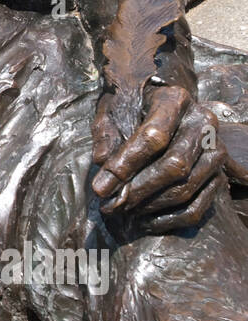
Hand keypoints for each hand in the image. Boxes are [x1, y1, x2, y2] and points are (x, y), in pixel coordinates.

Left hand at [91, 85, 224, 232]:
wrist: (159, 105)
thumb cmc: (131, 107)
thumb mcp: (112, 111)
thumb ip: (105, 134)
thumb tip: (102, 162)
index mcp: (175, 100)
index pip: (153, 137)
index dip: (126, 164)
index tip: (100, 187)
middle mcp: (203, 123)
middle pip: (174, 165)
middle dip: (138, 190)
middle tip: (110, 205)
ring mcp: (216, 150)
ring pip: (186, 188)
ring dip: (150, 206)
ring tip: (122, 211)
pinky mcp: (219, 174)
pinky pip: (198, 206)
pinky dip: (169, 219)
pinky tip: (143, 220)